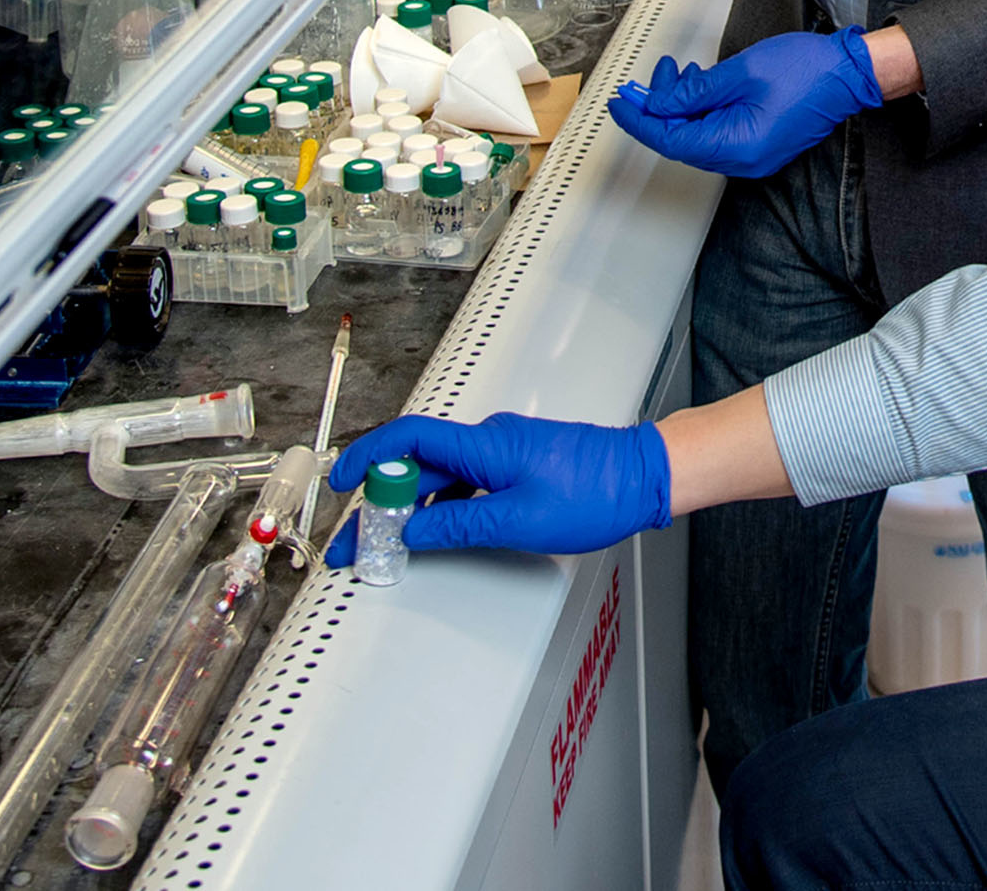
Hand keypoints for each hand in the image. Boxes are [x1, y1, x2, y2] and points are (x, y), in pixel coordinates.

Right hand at [321, 413, 669, 562]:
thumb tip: (412, 535)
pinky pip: (465, 485)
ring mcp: (502, 454)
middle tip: (359, 540)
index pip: (407, 440)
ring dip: (411, 510)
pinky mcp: (516, 468)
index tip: (342, 484)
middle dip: (382, 502)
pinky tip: (436, 535)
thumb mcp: (517, 521)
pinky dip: (442, 510)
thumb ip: (458, 528)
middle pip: (418, 467)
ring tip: (390, 546)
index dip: (367, 458)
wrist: (644, 478)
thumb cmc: (595, 492)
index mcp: (483, 446)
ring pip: (441, 479)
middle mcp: (488, 443)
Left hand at [608, 28, 882, 178]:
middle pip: (682, 140)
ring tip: (676, 73)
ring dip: (681, 107)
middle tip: (649, 79)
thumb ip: (693, 92)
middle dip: (660, 108)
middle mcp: (743, 160)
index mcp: (737, 146)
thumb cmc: (805, 69)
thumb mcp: (739, 72)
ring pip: (698, 136)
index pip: (670, 139)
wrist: (848, 74)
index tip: (620, 103)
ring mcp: (752, 156)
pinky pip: (718, 134)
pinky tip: (698, 86)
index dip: (640, 120)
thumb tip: (657, 104)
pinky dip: (701, 112)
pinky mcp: (759, 145)